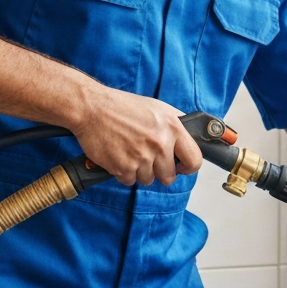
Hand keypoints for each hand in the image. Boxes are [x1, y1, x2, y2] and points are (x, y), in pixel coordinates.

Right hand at [67, 88, 202, 185]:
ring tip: (130, 152)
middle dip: (159, 171)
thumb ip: (176, 125)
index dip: (188, 167)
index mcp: (173, 128)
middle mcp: (159, 144)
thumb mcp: (158, 108)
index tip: (181, 167)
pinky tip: (119, 156)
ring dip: (140, 171)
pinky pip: (129, 181)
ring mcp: (141, 157)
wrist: (92, 108)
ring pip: (148, 180)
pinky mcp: (123, 167)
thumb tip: (190, 139)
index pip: (194, 160)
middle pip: (169, 176)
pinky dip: (123, 173)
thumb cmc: (122, 106)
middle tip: (148, 159)